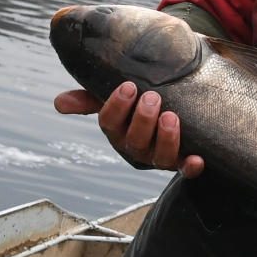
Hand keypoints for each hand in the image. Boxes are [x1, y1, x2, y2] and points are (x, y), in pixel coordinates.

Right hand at [55, 83, 203, 177]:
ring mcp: (159, 157)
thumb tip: (58, 103)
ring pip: (159, 156)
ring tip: (171, 116)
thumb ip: (90, 98)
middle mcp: (136, 148)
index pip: (109, 123)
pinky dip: (191, 167)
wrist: (179, 111)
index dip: (117, 107)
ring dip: (165, 138)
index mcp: (118, 131)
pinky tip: (197, 158)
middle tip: (152, 97)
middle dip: (143, 120)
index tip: (129, 86)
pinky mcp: (183, 163)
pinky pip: (185, 170)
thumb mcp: (119, 98)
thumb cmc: (141, 104)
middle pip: (134, 141)